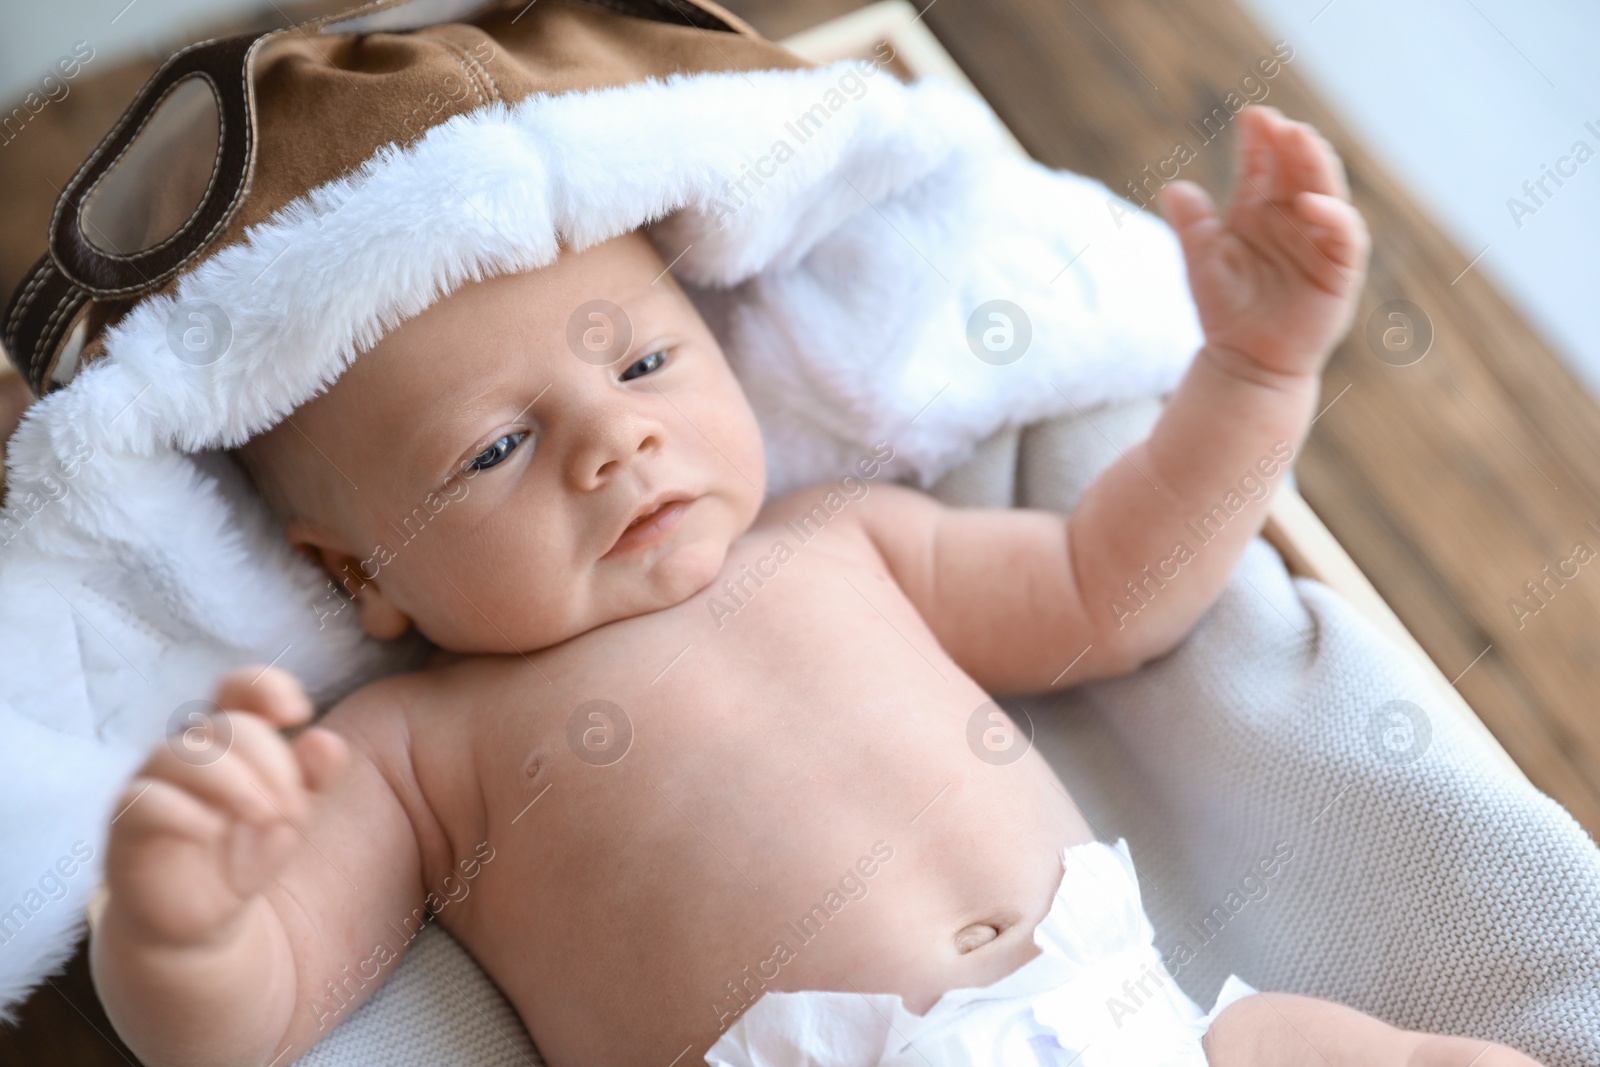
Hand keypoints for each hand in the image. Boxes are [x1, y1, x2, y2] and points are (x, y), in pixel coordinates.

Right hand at [104, 667, 346, 946]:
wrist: (202, 919)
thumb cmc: (248, 849)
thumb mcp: (294, 812)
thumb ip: (316, 776)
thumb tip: (327, 741)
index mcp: (231, 740)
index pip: (239, 689)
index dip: (266, 687)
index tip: (299, 714)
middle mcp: (190, 753)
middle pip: (226, 726)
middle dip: (271, 762)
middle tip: (294, 809)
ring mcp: (154, 784)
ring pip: (182, 755)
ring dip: (233, 783)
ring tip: (267, 818)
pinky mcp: (127, 826)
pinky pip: (144, 801)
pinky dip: (182, 811)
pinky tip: (213, 832)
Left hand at [1159, 106, 1368, 379]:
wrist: (1246, 360)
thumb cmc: (1225, 310)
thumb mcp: (1202, 263)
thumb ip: (1191, 226)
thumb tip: (1172, 187)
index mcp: (1258, 210)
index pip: (1263, 165)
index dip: (1259, 140)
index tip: (1250, 116)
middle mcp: (1292, 218)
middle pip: (1297, 168)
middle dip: (1289, 143)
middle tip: (1275, 122)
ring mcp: (1319, 240)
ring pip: (1325, 190)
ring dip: (1314, 164)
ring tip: (1299, 138)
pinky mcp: (1339, 267)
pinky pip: (1343, 234)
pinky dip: (1331, 215)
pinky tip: (1309, 202)